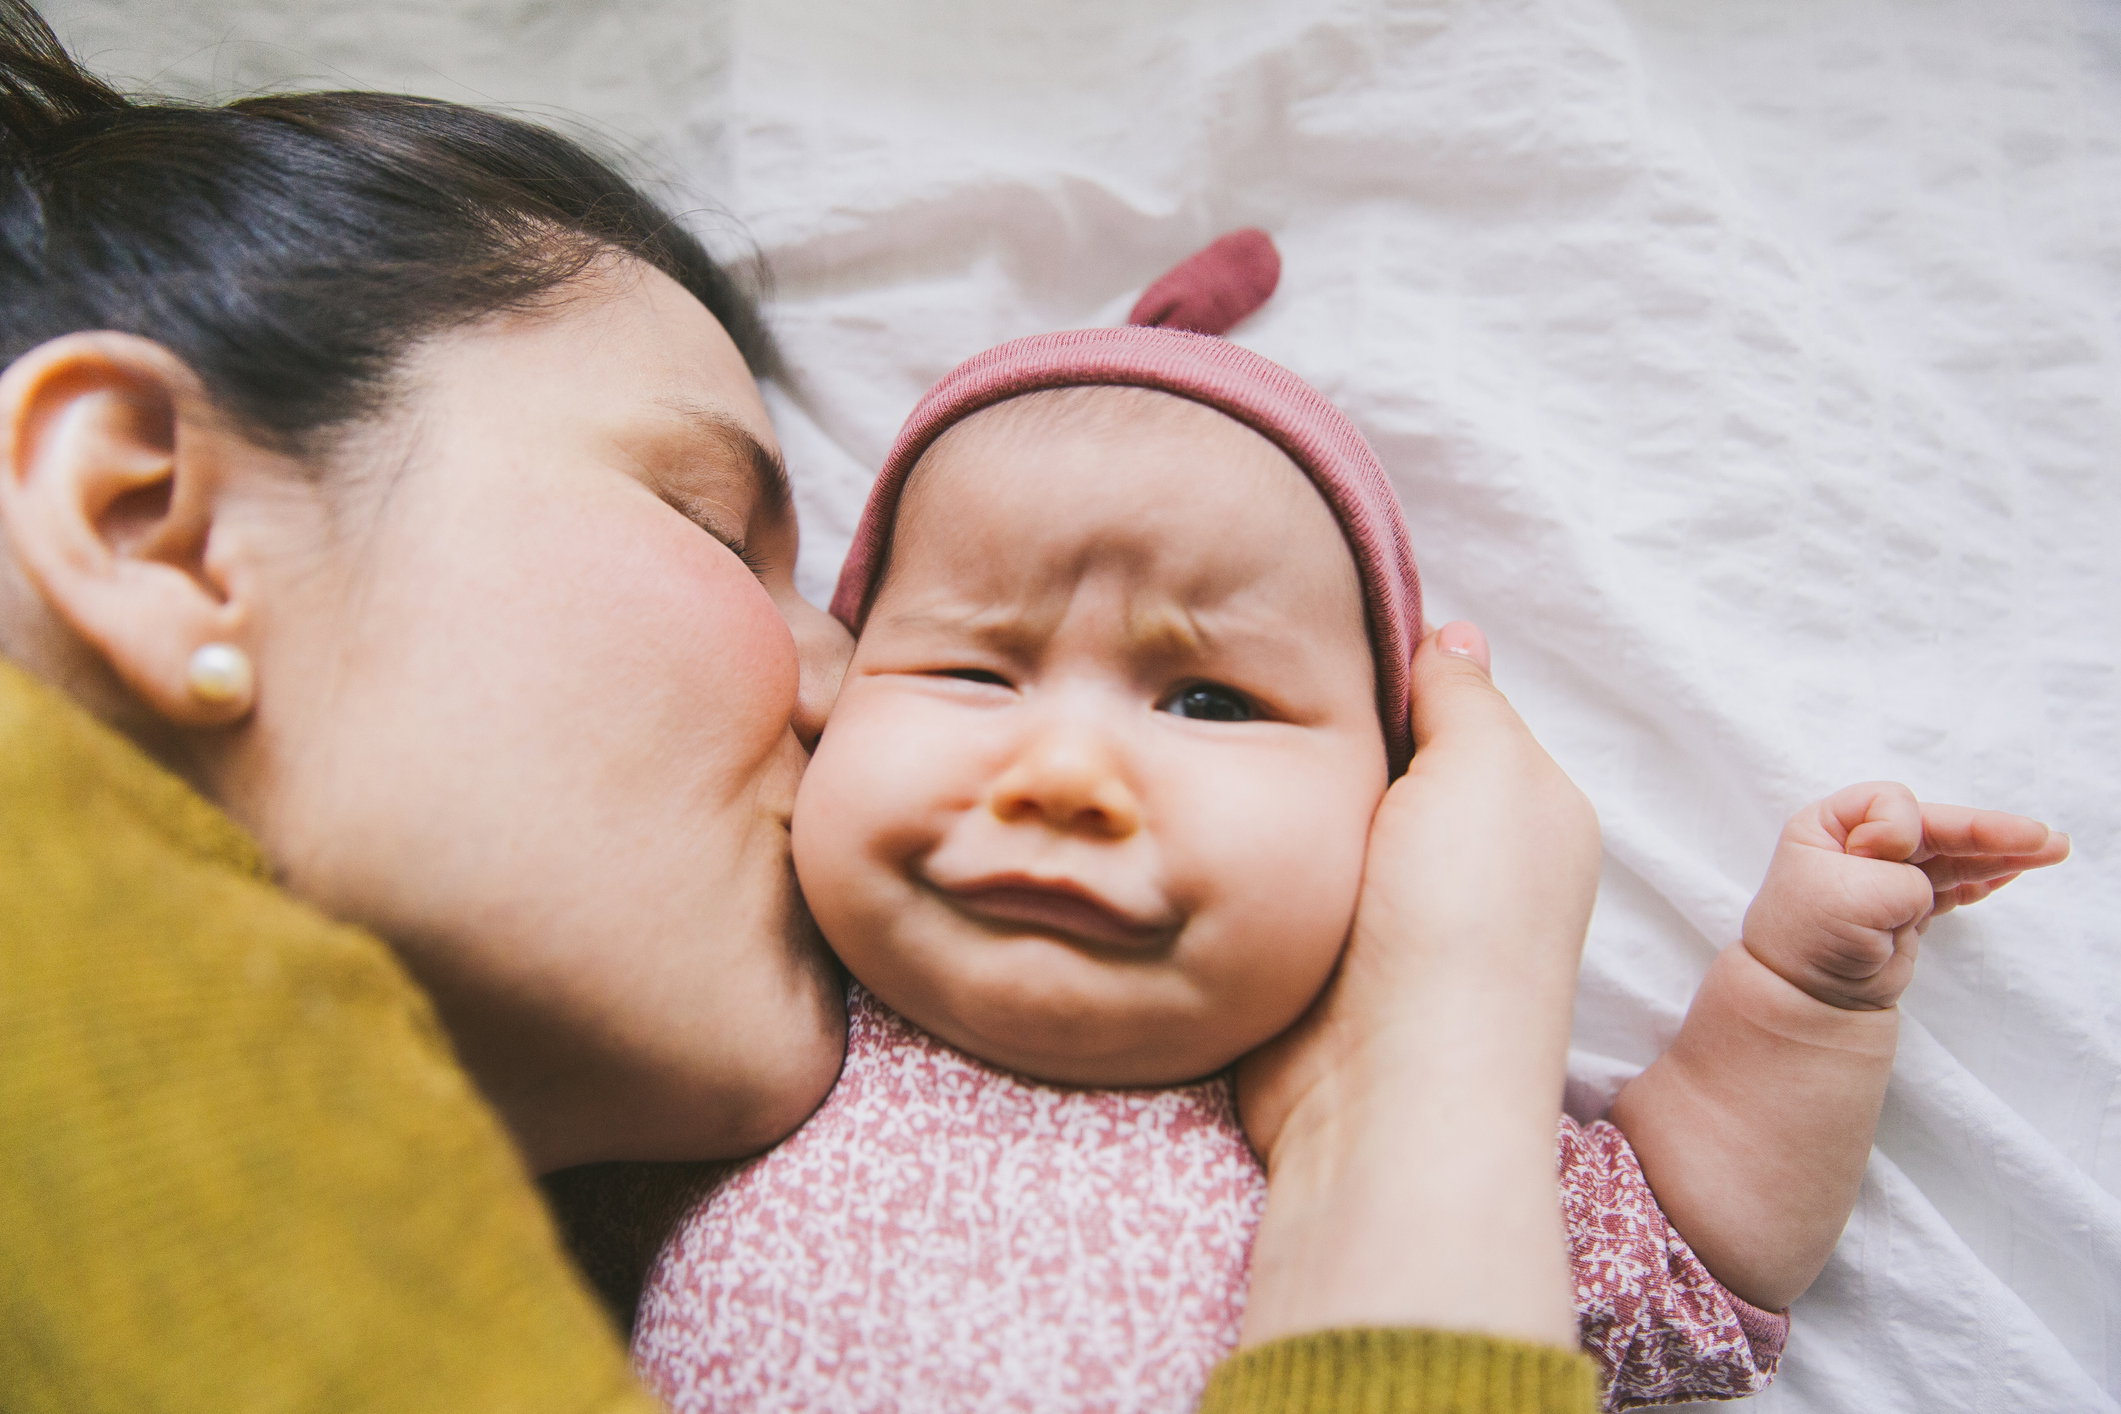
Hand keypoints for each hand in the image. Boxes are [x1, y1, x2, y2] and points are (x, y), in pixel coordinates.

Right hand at [1232, 622, 1599, 1346]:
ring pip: (1307, 807)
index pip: (1444, 698)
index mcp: (1518, 805)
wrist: (1385, 1095)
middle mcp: (1452, 854)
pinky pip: (1267, 870)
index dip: (1378, 658)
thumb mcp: (1488, 773)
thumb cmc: (1459, 924)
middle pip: (1368, 750)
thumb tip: (1452, 632)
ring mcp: (1375, 909)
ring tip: (1188, 725)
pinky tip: (1193, 807)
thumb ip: (1465, 695)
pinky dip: (1240, 846)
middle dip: (1309, 718)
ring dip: (1265, 783)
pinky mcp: (1307, 953)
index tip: (1296, 614)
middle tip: (1225, 670)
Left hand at [1742, 782, 2069, 1010]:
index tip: (1880, 860)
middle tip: (2041, 837)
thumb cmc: (1810, 940)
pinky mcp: (1905, 907)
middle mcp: (1857, 844)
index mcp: (1829, 825)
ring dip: (1999, 853)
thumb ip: (1898, 877)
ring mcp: (1884, 877)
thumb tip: (1921, 884)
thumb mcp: (1847, 896)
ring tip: (2052, 849)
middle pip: (1934, 826)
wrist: (1805, 999)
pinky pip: (1953, 884)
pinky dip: (1984, 878)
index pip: (1889, 803)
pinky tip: (2016, 872)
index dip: (1898, 831)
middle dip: (1987, 831)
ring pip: (1952, 855)